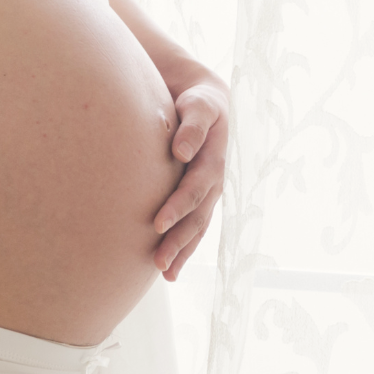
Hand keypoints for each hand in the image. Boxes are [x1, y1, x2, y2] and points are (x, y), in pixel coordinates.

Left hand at [150, 69, 228, 281]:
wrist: (206, 101)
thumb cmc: (197, 101)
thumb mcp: (199, 105)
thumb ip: (193, 125)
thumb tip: (181, 152)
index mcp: (215, 159)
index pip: (196, 187)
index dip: (178, 205)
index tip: (157, 223)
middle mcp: (215, 181)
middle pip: (198, 215)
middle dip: (179, 239)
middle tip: (158, 261)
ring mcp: (210, 192)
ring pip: (197, 226)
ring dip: (182, 250)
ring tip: (165, 272)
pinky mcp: (201, 197)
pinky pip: (195, 226)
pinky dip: (184, 247)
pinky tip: (170, 269)